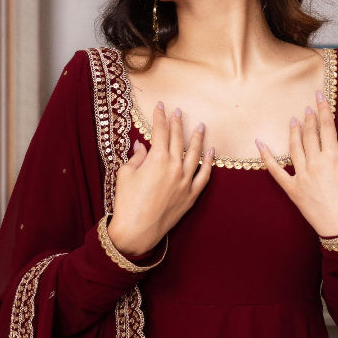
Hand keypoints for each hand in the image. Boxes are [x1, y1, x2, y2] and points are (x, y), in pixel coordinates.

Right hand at [108, 103, 213, 256]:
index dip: (160, 117)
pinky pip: (204, 176)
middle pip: (178, 139)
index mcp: (157, 159)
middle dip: (177, 123)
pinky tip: (211, 152)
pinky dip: (209, 163)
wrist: (136, 231)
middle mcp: (175, 167)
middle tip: (178, 112)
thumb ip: (136, 157)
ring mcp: (186, 181)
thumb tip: (142, 146)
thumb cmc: (126, 202)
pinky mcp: (191, 196)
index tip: (160, 106)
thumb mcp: (125, 175)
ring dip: (198, 138)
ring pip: (195, 154)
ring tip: (200, 126)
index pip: (160, 131)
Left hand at [256, 90, 337, 236]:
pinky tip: (259, 143)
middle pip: (310, 134)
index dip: (323, 110)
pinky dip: (266, 157)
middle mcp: (315, 163)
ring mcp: (302, 176)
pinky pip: (276, 171)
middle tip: (307, 108)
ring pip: (294, 147)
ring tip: (293, 120)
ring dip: (293, 131)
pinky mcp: (292, 190)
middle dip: (309, 118)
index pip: (327, 127)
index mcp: (333, 158)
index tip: (319, 97)